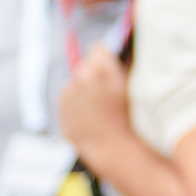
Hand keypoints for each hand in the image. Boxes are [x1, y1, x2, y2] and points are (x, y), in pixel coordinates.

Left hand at [58, 44, 135, 177]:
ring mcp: (69, 91)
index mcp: (103, 69)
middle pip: (85, 63)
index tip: (110, 66)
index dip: (105, 57)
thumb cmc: (130, 117)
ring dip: (83, 87)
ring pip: (75, 80)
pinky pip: (68, 96)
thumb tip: (125, 49)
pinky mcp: (61, 105)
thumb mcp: (134, 86)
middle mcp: (82, 77)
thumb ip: (127, 63)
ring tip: (98, 105)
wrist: (113, 148)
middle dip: (93, 72)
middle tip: (105, 89)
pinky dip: (76, 102)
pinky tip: (88, 114)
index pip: (98, 48)